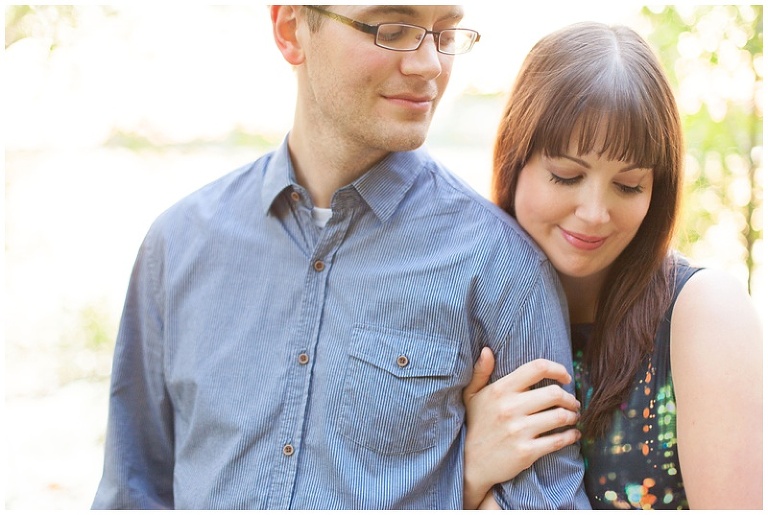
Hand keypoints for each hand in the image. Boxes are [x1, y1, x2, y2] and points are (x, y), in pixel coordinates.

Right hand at [462, 348, 580, 508]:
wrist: (469, 463)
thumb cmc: (474, 425)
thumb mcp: (471, 395)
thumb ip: (480, 372)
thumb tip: (487, 350)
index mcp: (501, 390)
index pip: (537, 368)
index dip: (557, 369)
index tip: (566, 377)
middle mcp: (510, 408)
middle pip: (554, 394)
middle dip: (570, 398)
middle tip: (573, 403)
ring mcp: (519, 430)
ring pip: (560, 416)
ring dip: (573, 416)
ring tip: (573, 417)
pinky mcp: (527, 452)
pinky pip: (558, 440)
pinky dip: (571, 436)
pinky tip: (573, 435)